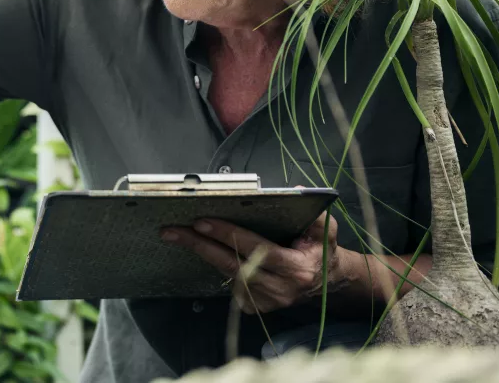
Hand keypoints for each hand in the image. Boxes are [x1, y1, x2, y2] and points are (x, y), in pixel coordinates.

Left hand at [161, 210, 343, 313]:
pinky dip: (216, 266)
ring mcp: (267, 302)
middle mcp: (280, 289)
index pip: (256, 249)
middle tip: (172, 230)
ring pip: (227, 275)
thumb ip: (315, 214)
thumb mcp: (326, 230)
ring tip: (176, 235)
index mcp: (296, 269)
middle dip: (200, 245)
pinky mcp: (257, 308)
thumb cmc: (320, 250)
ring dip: (203, 254)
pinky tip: (202, 250)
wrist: (326, 282)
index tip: (202, 222)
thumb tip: (296, 189)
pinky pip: (230, 285)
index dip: (228, 235)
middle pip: (232, 265)